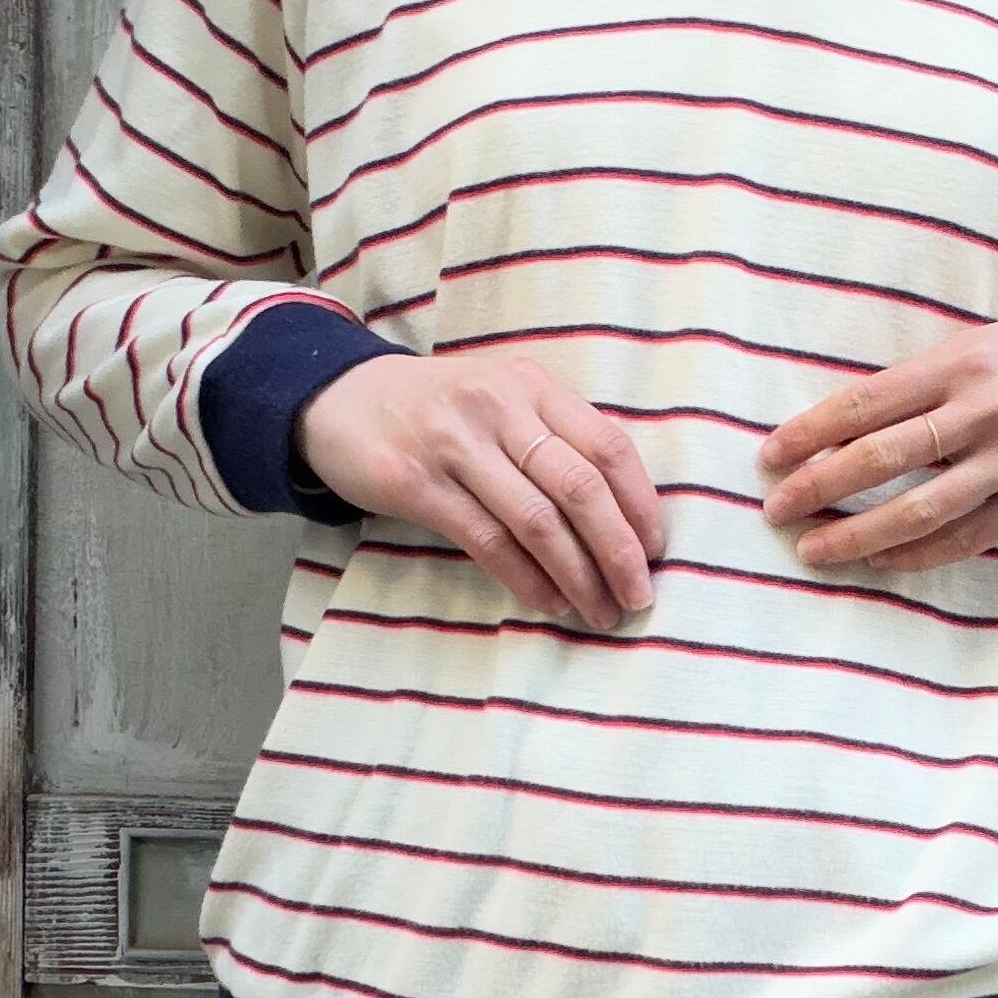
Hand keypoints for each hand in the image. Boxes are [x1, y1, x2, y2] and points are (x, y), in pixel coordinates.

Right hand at [298, 346, 662, 631]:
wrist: (340, 399)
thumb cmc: (439, 409)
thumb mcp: (501, 398)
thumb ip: (554, 436)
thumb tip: (624, 513)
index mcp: (532, 385)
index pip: (608, 447)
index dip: (641, 505)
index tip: (657, 551)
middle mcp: (499, 407)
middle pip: (581, 488)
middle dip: (619, 552)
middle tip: (639, 597)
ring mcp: (456, 445)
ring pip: (538, 522)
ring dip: (578, 577)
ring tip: (599, 611)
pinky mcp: (417, 484)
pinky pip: (487, 542)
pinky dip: (526, 579)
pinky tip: (548, 602)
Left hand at [761, 307, 997, 572]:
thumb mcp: (990, 343)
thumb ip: (930, 380)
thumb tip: (852, 421)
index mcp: (965, 361)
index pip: (868, 401)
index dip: (811, 432)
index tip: (770, 456)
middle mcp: (987, 410)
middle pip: (884, 456)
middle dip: (819, 486)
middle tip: (775, 509)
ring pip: (921, 508)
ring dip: (859, 535)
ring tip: (816, 550)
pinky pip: (968, 537)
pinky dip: (919, 554)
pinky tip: (883, 562)